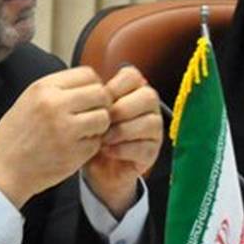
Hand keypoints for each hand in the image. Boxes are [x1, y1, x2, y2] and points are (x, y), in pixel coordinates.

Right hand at [0, 66, 112, 207]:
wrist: (2, 169)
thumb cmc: (14, 136)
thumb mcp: (28, 100)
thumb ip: (57, 89)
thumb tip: (90, 83)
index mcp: (43, 88)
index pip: (87, 74)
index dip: (93, 84)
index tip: (88, 95)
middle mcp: (55, 106)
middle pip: (100, 94)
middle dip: (100, 104)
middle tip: (90, 114)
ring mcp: (66, 130)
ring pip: (104, 118)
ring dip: (99, 125)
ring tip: (84, 131)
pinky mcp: (74, 153)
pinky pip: (97, 142)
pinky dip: (90, 145)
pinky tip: (74, 147)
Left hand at [83, 65, 162, 214]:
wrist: (96, 167)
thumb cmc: (92, 134)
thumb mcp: (89, 112)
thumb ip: (93, 98)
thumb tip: (89, 90)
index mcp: (133, 91)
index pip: (133, 76)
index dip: (115, 86)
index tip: (98, 100)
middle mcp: (148, 108)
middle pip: (148, 96)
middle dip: (122, 109)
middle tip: (102, 121)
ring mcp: (154, 130)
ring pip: (150, 122)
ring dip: (122, 130)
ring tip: (102, 138)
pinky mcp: (152, 152)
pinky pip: (144, 147)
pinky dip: (122, 149)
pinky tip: (107, 150)